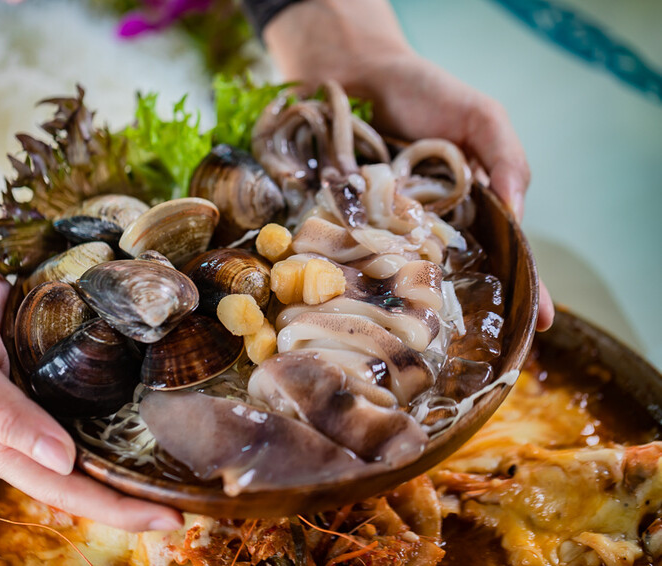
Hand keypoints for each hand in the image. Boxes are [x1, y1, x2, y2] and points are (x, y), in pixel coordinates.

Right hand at [0, 235, 183, 530]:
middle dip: (133, 495)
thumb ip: (3, 415)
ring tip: (182, 469)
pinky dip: (119, 416)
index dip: (116, 508)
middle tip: (191, 502)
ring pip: (90, 446)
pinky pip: (87, 404)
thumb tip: (61, 461)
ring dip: (131, 461)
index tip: (168, 518)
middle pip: (85, 477)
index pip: (64, 490)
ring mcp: (34, 406)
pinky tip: (152, 418)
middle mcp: (18, 434)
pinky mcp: (47, 376)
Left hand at [264, 0, 553, 329]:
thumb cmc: (427, 93)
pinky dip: (373, 277)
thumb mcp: (480, 116)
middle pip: (463, 274)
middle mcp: (439, 224)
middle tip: (486, 351)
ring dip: (422, 305)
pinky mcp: (358, 222)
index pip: (509, 252)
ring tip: (432, 343)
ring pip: (415, 273)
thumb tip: (517, 211)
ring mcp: (397, 227)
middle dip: (477, 312)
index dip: (526, 287)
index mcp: (477, 205)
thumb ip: (508, 158)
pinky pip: (368, 254)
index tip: (539, 325)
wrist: (361, 76)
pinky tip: (376, 306)